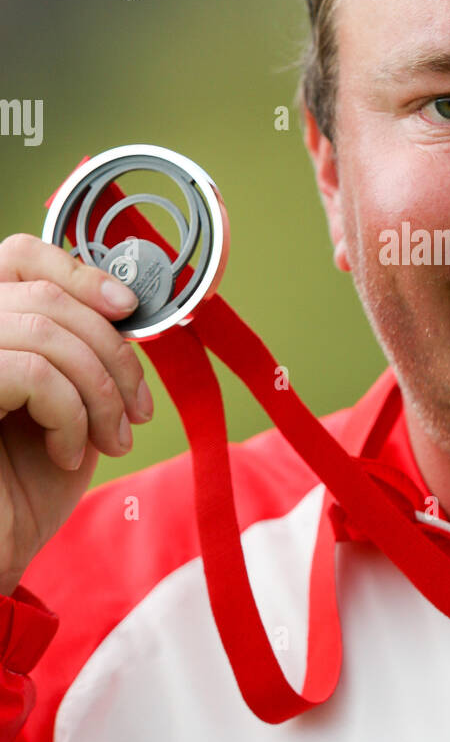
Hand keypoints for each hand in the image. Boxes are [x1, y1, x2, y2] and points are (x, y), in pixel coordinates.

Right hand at [0, 234, 153, 595]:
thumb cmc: (23, 486)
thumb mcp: (66, 401)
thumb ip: (80, 348)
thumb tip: (127, 304)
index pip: (19, 254)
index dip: (79, 272)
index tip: (129, 310)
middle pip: (46, 296)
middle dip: (111, 352)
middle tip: (138, 409)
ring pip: (45, 331)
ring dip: (99, 388)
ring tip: (111, 439)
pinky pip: (32, 372)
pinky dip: (70, 413)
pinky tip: (70, 454)